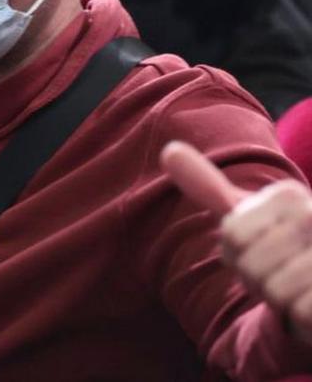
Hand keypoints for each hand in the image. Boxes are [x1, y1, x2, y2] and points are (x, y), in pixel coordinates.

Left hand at [162, 141, 311, 343]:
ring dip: (282, 300)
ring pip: (275, 291)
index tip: (263, 249)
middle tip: (283, 273)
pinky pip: (301, 313)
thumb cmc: (285, 248)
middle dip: (259, 280)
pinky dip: (303, 318)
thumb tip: (168, 149)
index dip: (238, 254)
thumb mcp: (250, 215)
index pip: (232, 235)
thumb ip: (210, 186)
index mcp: (288, 196)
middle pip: (251, 265)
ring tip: (300, 288)